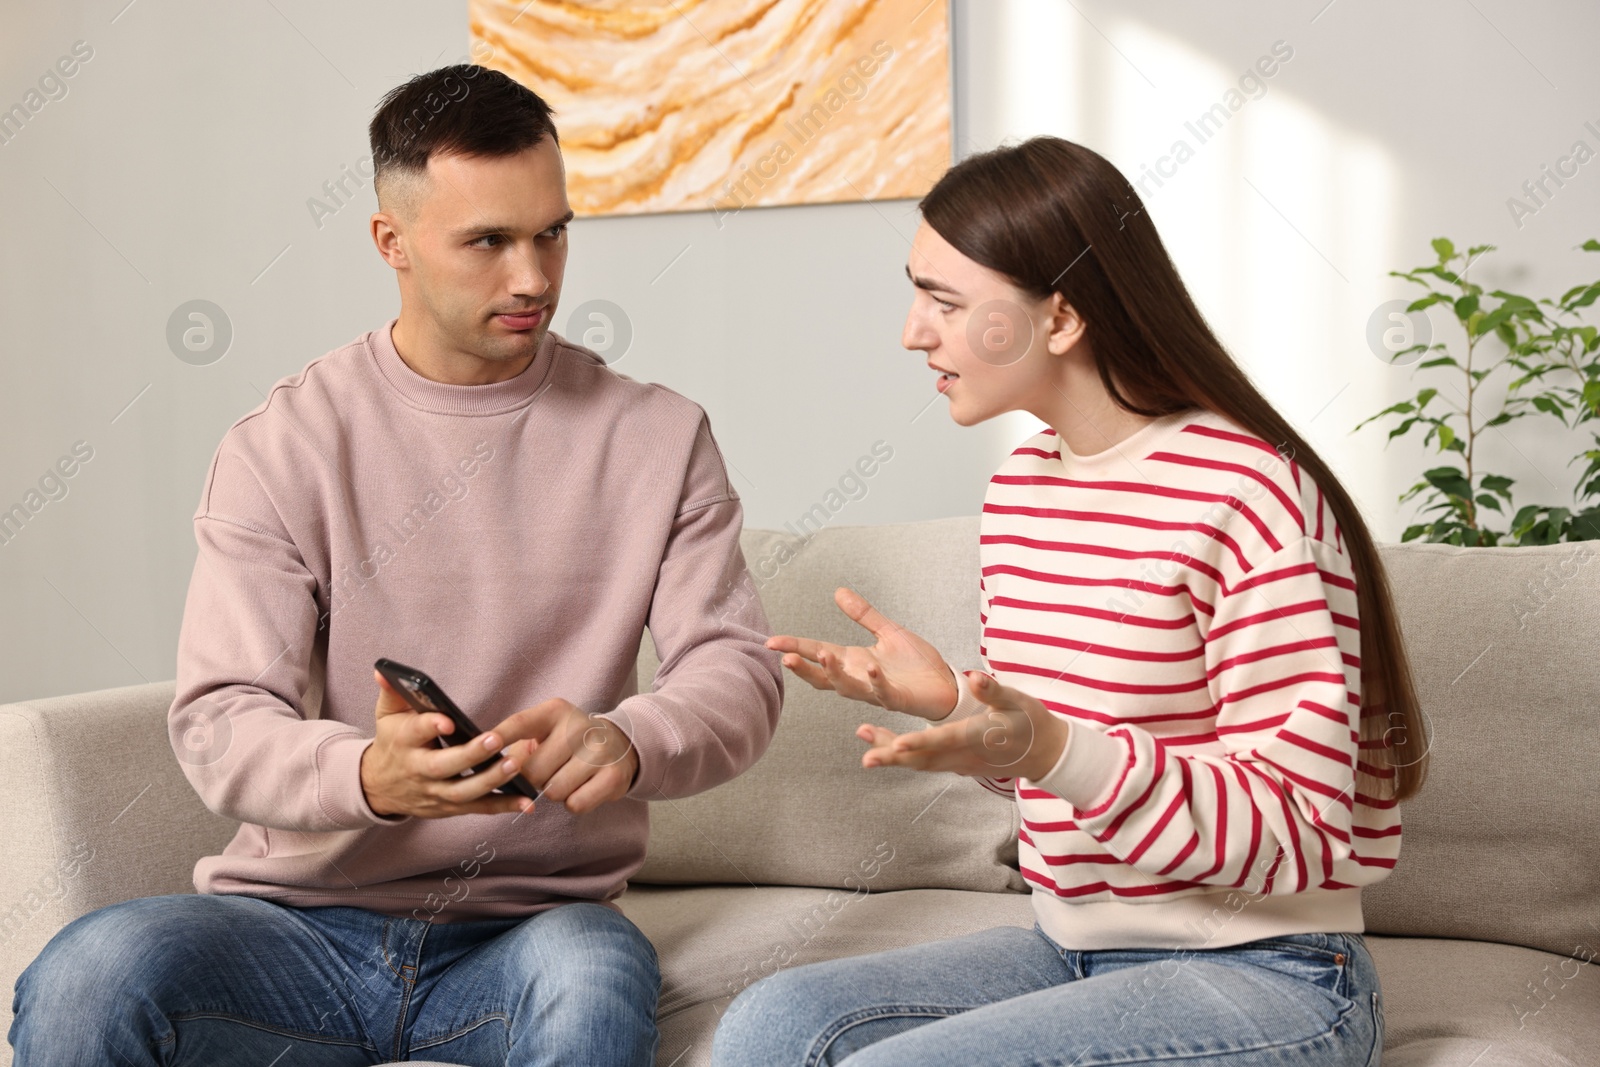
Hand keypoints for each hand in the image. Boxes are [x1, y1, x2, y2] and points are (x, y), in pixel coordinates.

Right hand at [361, 670, 538, 818]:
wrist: (379, 786)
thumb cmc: (393, 742)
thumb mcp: (388, 716)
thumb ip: (392, 691)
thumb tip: (383, 670)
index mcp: (404, 743)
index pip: (416, 733)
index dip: (431, 726)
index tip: (448, 720)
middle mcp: (419, 770)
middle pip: (444, 766)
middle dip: (470, 755)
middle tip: (495, 739)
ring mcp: (435, 792)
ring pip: (463, 791)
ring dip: (491, 780)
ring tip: (516, 764)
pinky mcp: (449, 808)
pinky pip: (478, 808)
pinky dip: (503, 806)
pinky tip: (526, 802)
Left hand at [500, 698, 639, 814]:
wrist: (619, 744)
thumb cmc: (569, 741)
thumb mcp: (545, 732)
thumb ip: (519, 749)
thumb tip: (492, 772)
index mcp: (554, 711)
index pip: (520, 723)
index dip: (500, 735)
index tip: (484, 744)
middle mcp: (578, 727)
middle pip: (534, 771)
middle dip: (535, 780)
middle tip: (549, 770)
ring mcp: (599, 751)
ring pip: (554, 791)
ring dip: (555, 792)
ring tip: (567, 777)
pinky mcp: (613, 775)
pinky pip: (576, 804)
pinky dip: (574, 803)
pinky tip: (582, 787)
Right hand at [766, 586, 958, 719]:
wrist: (946, 686)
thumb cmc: (917, 664)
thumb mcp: (888, 632)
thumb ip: (863, 615)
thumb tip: (838, 591)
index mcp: (854, 661)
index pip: (817, 653)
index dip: (795, 647)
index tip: (771, 641)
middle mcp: (859, 678)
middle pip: (823, 677)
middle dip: (804, 668)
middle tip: (786, 657)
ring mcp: (876, 691)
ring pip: (847, 687)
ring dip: (834, 674)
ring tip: (823, 655)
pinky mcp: (898, 699)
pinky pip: (883, 693)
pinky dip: (876, 682)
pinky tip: (871, 667)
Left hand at [856, 671, 1067, 782]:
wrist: (1045, 753)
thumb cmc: (1031, 722)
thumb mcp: (1018, 701)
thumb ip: (994, 691)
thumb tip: (975, 677)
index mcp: (979, 736)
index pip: (945, 740)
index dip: (921, 742)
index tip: (897, 744)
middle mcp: (965, 755)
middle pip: (924, 760)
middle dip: (894, 758)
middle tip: (866, 757)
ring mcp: (960, 764)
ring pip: (921, 765)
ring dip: (892, 758)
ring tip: (864, 746)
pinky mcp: (957, 766)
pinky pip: (926, 765)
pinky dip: (904, 759)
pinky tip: (883, 748)